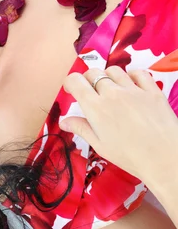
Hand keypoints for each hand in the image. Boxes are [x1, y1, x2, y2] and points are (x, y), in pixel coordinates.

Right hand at [60, 66, 177, 183]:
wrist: (165, 158)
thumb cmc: (130, 156)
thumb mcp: (100, 145)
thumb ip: (81, 128)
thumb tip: (64, 121)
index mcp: (95, 108)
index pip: (75, 81)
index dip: (70, 83)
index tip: (71, 90)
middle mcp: (113, 94)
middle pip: (93, 73)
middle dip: (87, 79)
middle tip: (90, 92)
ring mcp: (134, 90)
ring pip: (114, 70)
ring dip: (108, 77)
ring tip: (110, 89)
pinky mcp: (152, 91)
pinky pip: (139, 73)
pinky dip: (131, 75)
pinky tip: (131, 85)